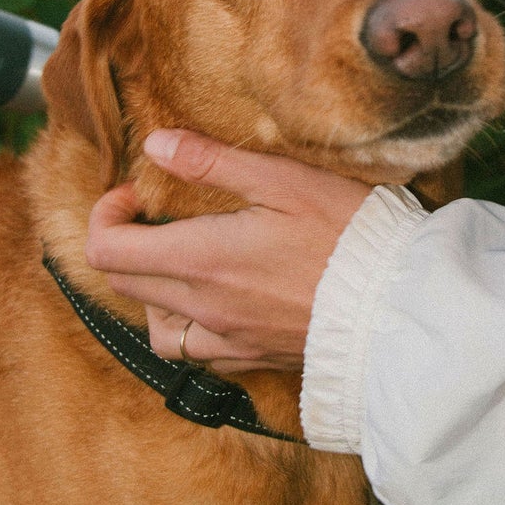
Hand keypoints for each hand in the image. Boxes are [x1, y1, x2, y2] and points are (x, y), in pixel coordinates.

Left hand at [84, 129, 371, 372]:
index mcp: (201, 259)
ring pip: (156, 328)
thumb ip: (212, 163)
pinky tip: (219, 301)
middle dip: (126, 245)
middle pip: (124, 284)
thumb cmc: (348, 237)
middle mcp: (203, 308)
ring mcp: (227, 340)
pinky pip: (197, 352)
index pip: (108, 251)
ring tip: (184, 262)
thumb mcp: (284, 180)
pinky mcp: (253, 359)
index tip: (136, 192)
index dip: (105, 216)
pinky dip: (189, 327)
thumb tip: (155, 145)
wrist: (398, 308)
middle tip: (160, 215)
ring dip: (153, 292)